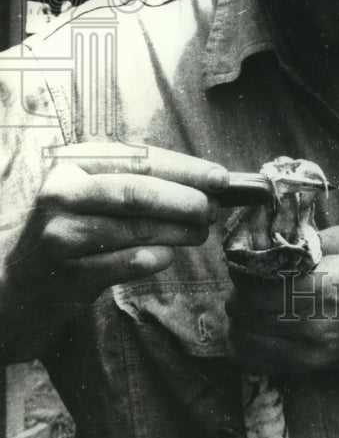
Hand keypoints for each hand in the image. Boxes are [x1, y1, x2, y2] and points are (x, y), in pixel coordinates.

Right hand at [3, 141, 228, 306]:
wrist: (19, 278)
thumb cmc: (71, 224)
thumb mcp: (92, 189)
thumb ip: (137, 179)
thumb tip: (203, 181)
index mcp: (72, 162)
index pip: (139, 159)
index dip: (185, 169)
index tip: (220, 178)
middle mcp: (63, 193)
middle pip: (139, 193)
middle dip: (186, 200)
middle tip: (214, 208)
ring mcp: (62, 235)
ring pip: (137, 229)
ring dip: (180, 231)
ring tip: (200, 231)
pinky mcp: (69, 273)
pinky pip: (128, 263)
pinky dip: (157, 258)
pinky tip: (168, 255)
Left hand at [226, 224, 338, 374]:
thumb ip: (312, 238)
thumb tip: (276, 234)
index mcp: (323, 285)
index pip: (258, 285)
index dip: (243, 270)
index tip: (247, 259)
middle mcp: (311, 322)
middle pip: (246, 311)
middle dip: (238, 292)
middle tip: (246, 280)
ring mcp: (308, 349)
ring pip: (245, 339)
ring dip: (239, 319)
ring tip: (250, 304)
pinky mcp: (307, 366)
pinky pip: (257, 362)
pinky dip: (245, 346)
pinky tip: (255, 329)